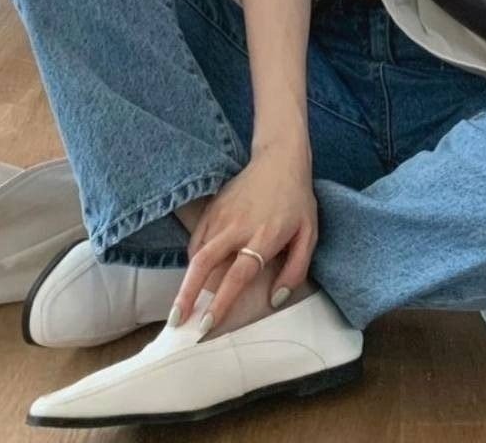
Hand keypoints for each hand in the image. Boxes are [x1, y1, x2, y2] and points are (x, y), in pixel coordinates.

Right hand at [171, 143, 316, 332]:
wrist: (279, 160)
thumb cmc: (297, 201)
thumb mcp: (308, 235)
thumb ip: (295, 270)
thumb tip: (275, 299)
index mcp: (264, 236)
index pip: (238, 275)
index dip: (221, 302)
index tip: (207, 325)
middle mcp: (238, 226)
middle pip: (205, 263)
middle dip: (187, 295)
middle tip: (177, 322)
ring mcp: (221, 215)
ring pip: (196, 253)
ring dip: (187, 282)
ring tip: (181, 307)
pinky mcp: (212, 208)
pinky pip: (196, 239)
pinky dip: (192, 261)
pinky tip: (195, 275)